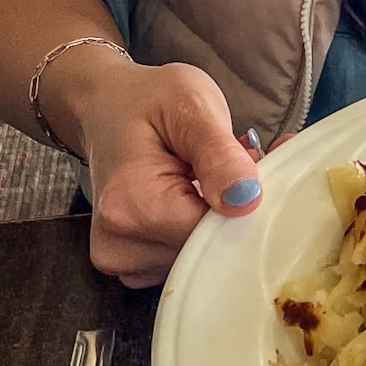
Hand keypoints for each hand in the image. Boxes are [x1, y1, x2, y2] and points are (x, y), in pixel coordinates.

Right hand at [58, 58, 264, 286]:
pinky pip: (184, 260)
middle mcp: (117, 243)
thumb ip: (220, 154)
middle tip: (237, 162)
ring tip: (209, 175)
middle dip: (233, 210)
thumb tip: (247, 200)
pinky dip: (198, 230)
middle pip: (207, 251)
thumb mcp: (191, 105)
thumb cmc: (149, 100)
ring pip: (200, 258)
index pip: (212, 232)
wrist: (108, 106)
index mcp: (130, 204)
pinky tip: (195, 197)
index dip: (245, 203)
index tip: (257, 163)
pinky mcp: (131, 265)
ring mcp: (121, 260)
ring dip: (217, 220)